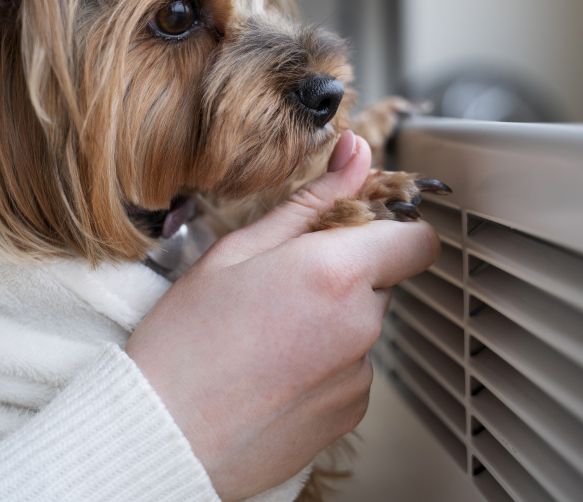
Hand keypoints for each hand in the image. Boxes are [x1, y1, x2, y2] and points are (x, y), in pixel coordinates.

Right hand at [125, 131, 439, 499]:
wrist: (164, 431)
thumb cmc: (187, 340)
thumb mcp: (237, 250)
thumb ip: (311, 199)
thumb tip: (356, 152)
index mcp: (336, 272)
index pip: (417, 240)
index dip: (392, 230)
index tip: (356, 234)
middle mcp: (361, 324)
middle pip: (381, 281)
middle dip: (344, 274)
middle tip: (280, 286)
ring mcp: (359, 374)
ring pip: (361, 326)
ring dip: (331, 321)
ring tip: (266, 335)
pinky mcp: (349, 412)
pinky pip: (350, 370)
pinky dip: (322, 364)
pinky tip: (272, 370)